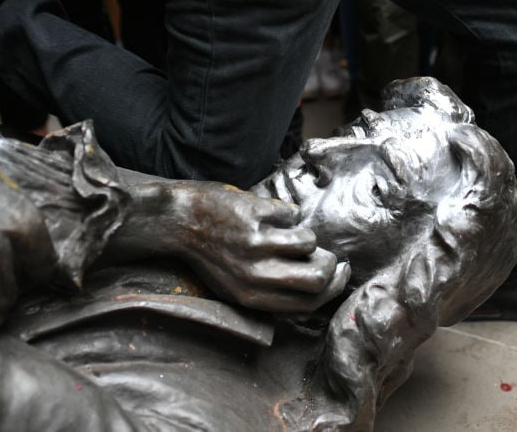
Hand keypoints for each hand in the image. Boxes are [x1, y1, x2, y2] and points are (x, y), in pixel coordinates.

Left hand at [122, 181, 349, 312]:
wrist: (177, 220)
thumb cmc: (209, 251)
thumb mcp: (234, 285)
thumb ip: (269, 291)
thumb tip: (318, 284)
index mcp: (250, 297)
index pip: (307, 304)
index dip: (331, 290)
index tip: (339, 275)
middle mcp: (254, 275)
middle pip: (316, 279)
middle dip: (331, 266)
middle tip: (329, 255)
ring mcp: (255, 243)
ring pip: (308, 242)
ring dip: (305, 234)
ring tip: (286, 230)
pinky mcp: (254, 215)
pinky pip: (291, 214)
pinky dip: (285, 212)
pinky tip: (266, 212)